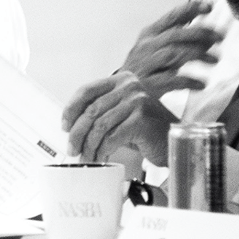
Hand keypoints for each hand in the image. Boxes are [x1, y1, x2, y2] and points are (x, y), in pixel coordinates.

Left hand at [61, 71, 175, 166]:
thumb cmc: (147, 128)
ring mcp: (137, 101)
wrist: (174, 139)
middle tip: (72, 148)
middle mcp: (129, 87)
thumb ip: (101, 111)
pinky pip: (113, 137)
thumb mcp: (121, 113)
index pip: (87, 90)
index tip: (64, 125)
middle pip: (91, 110)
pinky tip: (101, 157)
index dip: (71, 109)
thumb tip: (71, 125)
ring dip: (89, 145)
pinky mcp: (142, 119)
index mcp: (121, 80)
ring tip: (87, 156)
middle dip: (77, 133)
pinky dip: (103, 150)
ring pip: (100, 126)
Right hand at [120, 1, 222, 96]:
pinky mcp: (148, 84)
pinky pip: (171, 80)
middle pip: (174, 35)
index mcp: (150, 34)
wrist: (123, 91)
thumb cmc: (145, 67)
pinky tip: (202, 84)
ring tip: (215, 60)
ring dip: (197, 54)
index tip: (209, 5)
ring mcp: (146, 64)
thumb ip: (180, 37)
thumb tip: (208, 31)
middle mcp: (146, 46)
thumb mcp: (159, 46)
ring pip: (172, 54)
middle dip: (199, 34)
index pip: (171, 17)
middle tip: (219, 38)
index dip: (190, 9)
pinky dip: (189, 80)